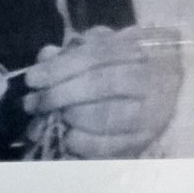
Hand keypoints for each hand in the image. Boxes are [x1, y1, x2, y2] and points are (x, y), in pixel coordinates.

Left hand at [22, 25, 181, 158]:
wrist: (155, 102)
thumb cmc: (121, 69)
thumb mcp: (100, 52)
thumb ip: (73, 52)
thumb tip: (46, 56)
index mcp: (149, 46)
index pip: (101, 53)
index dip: (63, 66)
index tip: (33, 78)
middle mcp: (160, 76)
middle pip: (103, 82)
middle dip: (61, 93)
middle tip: (33, 102)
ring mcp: (156, 111)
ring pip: (108, 114)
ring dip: (71, 116)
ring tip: (48, 117)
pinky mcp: (146, 141)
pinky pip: (110, 145)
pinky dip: (83, 142)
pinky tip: (68, 137)